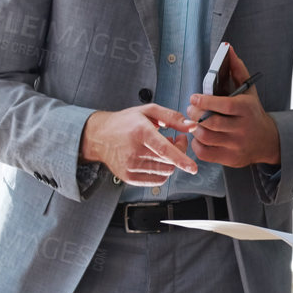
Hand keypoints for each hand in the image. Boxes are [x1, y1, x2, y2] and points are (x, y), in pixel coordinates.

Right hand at [81, 103, 196, 185]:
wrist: (100, 136)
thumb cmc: (125, 122)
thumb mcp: (148, 111)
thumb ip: (172, 117)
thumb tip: (192, 126)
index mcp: (140, 132)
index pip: (163, 149)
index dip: (180, 158)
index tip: (192, 167)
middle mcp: (134, 151)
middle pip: (169, 161)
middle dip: (178, 151)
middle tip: (173, 139)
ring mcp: (130, 167)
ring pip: (165, 171)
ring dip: (170, 161)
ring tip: (161, 148)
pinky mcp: (129, 177)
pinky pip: (157, 180)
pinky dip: (162, 171)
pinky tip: (155, 159)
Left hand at [187, 45, 279, 166]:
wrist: (267, 141)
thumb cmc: (252, 112)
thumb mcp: (249, 90)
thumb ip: (237, 69)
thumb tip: (228, 48)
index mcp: (247, 110)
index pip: (223, 106)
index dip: (205, 101)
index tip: (194, 97)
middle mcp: (243, 129)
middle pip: (210, 123)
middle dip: (194, 114)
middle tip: (191, 109)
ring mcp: (237, 146)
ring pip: (206, 137)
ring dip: (194, 128)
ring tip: (194, 121)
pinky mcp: (230, 159)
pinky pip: (205, 153)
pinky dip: (197, 144)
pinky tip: (199, 136)